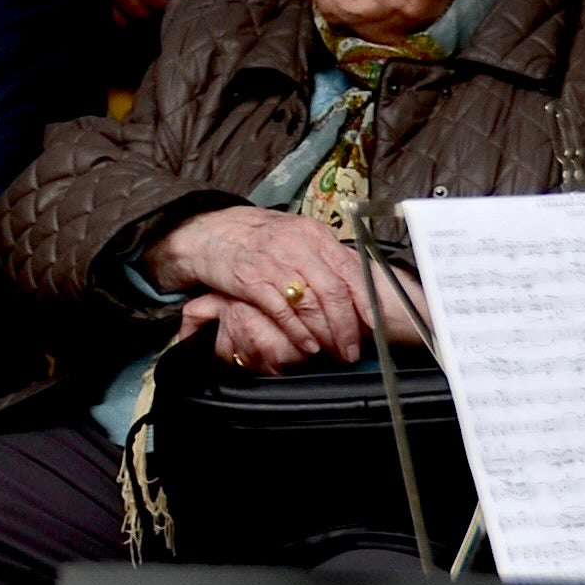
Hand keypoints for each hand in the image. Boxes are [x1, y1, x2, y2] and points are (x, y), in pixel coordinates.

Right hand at [149, 207, 371, 362]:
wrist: (209, 233)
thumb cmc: (259, 238)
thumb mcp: (297, 236)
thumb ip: (326, 257)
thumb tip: (360, 285)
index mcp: (314, 234)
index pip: (351, 271)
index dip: (366, 302)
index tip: (375, 326)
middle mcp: (297, 246)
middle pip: (334, 293)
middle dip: (347, 327)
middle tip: (352, 348)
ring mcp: (273, 263)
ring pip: (311, 305)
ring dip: (326, 334)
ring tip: (333, 350)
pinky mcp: (251, 281)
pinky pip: (283, 312)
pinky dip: (298, 332)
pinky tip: (307, 345)